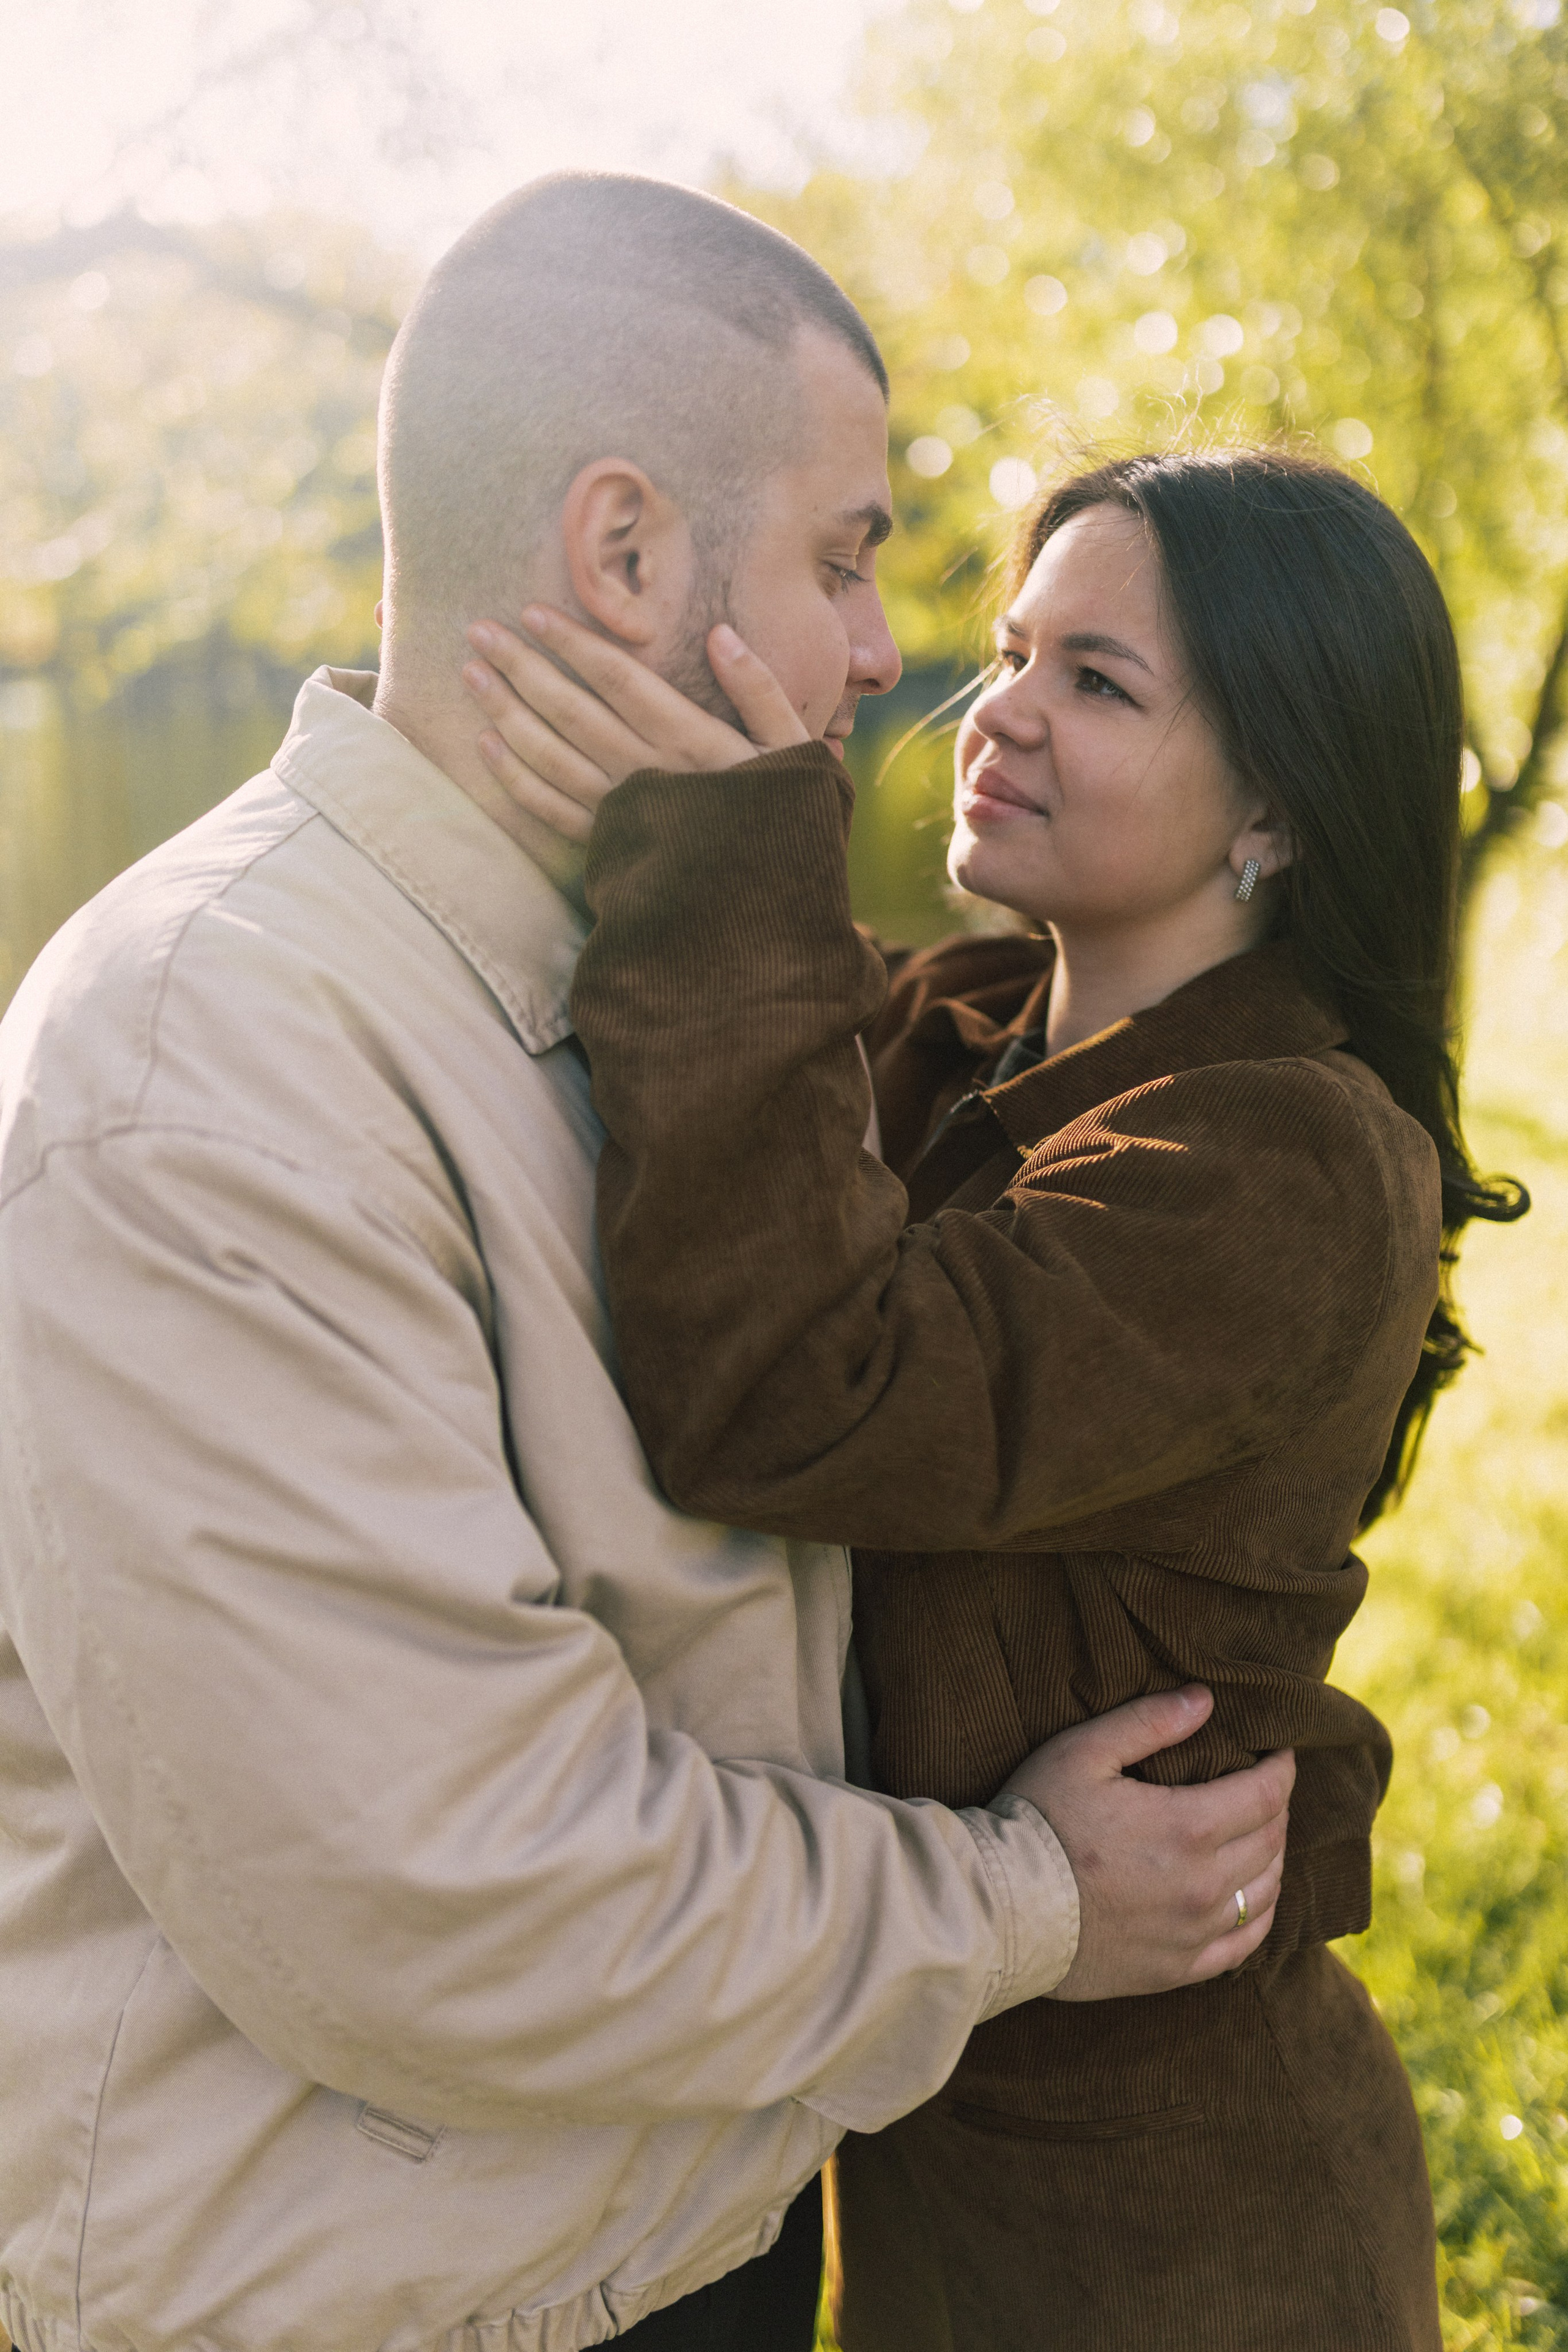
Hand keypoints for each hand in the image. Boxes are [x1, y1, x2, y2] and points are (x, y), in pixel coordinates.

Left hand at [461, 606, 810, 845]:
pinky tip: (486, 745)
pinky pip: (550, 811)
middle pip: (571, 710)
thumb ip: (761, 691)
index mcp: (692, 743)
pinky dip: (514, 777)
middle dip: (522, 667)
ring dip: (506, 712)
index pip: (619, 679)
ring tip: (471, 675)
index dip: (573, 643)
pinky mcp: (609, 849)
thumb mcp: (795, 751)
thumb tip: (720, 636)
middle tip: (478, 630)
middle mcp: (648, 774)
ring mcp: (622, 814)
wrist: (772, 915)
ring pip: (551, 755)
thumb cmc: (789, 824)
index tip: (532, 612)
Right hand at [1000, 1685, 1293, 2000]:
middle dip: (1276, 1808)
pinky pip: (1245, 1945)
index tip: (1280, 1754)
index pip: (1265, 1794)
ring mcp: (1193, 1932)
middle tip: (1265, 1788)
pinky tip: (1252, 1898)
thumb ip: (1148, 1722)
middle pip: (1271, 1841)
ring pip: (1265, 1892)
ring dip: (1272, 1857)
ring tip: (1260, 1835)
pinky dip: (1260, 1915)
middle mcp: (1202, 1884)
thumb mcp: (1083, 1752)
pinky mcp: (1177, 1968)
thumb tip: (1205, 1699)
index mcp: (1186, 1827)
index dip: (1281, 1769)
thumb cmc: (1038, 1821)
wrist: (1002, 1909)